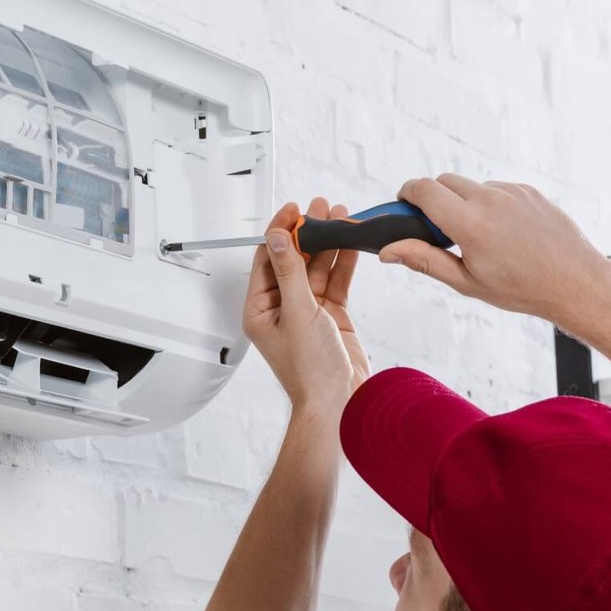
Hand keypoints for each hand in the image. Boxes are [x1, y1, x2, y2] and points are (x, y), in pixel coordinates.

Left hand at [242, 199, 370, 414]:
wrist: (338, 402)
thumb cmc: (310, 372)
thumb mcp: (297, 312)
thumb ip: (290, 272)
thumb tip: (276, 238)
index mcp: (260, 309)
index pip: (266, 259)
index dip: (279, 232)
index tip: (293, 210)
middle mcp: (281, 308)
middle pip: (292, 259)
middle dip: (307, 232)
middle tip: (319, 208)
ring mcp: (307, 311)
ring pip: (317, 267)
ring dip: (328, 243)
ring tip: (339, 216)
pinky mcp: (331, 315)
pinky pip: (335, 281)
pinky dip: (343, 261)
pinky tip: (351, 241)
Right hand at [384, 175, 610, 323]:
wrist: (575, 281)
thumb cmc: (521, 287)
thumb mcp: (466, 281)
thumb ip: (424, 260)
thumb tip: (388, 251)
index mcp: (470, 223)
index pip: (424, 190)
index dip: (406, 193)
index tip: (402, 203)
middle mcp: (490, 199)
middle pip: (444, 181)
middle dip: (433, 198)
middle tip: (438, 230)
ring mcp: (512, 191)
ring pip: (471, 185)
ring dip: (463, 202)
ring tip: (478, 237)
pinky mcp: (528, 190)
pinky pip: (497, 189)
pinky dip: (489, 204)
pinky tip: (502, 233)